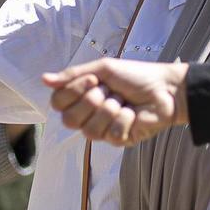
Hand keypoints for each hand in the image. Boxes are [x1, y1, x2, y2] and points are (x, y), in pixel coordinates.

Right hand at [43, 59, 188, 145]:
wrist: (165, 88)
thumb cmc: (135, 77)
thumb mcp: (103, 69)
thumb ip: (73, 76)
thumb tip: (44, 79)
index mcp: (81, 98)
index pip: (57, 103)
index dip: (72, 92)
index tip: (93, 79)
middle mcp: (88, 116)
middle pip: (68, 120)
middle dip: (91, 101)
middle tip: (109, 91)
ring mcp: (103, 131)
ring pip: (89, 131)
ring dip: (109, 110)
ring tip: (123, 102)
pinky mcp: (119, 140)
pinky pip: (111, 135)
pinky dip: (124, 119)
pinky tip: (132, 113)